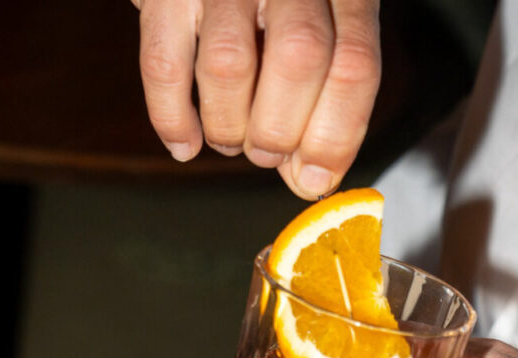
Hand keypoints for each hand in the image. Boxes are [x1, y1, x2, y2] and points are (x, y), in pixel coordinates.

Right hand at [131, 0, 380, 197]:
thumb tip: (307, 180)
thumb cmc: (284, 3)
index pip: (354, 65)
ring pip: (229, 65)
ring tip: (231, 140)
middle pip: (298, 60)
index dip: (337, 136)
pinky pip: (163, 62)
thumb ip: (322, 102)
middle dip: (280, 132)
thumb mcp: (322, 32)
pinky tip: (185, 144)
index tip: (315, 180)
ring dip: (229, 127)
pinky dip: (172, 117)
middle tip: (266, 154)